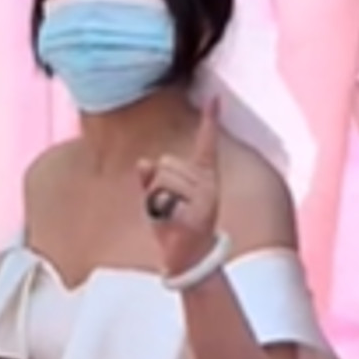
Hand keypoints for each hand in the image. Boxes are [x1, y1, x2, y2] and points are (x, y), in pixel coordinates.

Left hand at [138, 100, 220, 277]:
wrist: (186, 260)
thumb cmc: (172, 229)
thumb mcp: (158, 201)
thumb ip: (151, 180)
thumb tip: (144, 162)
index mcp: (204, 178)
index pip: (207, 145)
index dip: (210, 121)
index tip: (215, 98)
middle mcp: (208, 184)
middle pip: (166, 164)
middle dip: (155, 183)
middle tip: (167, 208)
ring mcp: (205, 198)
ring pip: (162, 179)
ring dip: (156, 199)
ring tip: (169, 217)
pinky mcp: (199, 213)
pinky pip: (164, 198)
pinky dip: (158, 209)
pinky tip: (171, 223)